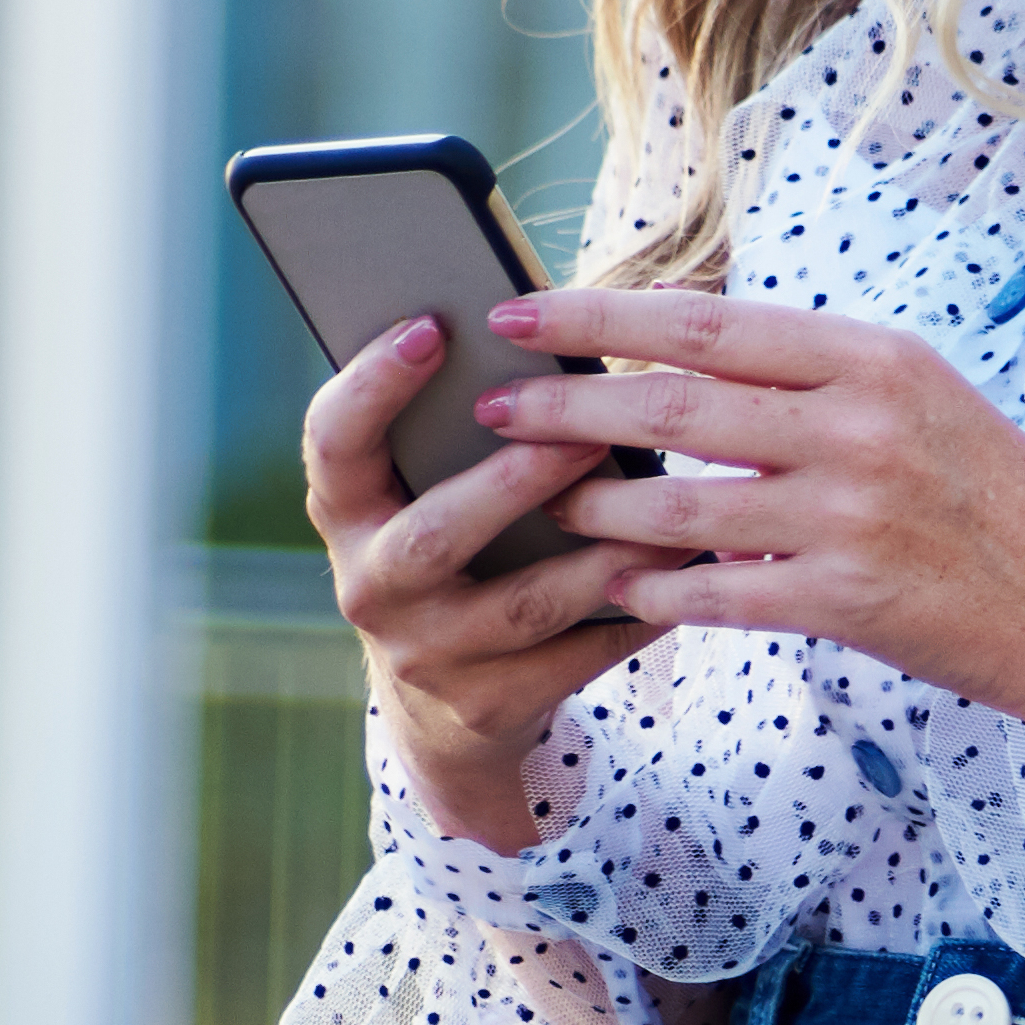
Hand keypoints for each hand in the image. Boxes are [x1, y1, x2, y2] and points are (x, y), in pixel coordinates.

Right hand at [309, 314, 692, 849]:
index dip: (373, 383)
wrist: (442, 710)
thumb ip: (475, 424)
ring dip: (606, 555)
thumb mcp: (431, 493)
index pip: (333, 439)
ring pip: (526, 604)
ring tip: (674, 513)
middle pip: (436, 533)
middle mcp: (371, 585)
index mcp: (348, 511)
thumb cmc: (459, 555)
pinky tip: (690, 575)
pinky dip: (639, 612)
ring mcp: (426, 653)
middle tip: (587, 433)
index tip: (433, 327)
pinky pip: (578, 656)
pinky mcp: (489, 703)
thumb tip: (566, 314)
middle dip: (516, 482)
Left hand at [478, 292, 1024, 734]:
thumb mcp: (914, 397)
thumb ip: (808, 374)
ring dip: (598, 508)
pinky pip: (718, 593)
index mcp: (872, 358)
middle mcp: (859, 427)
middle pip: (674, 405)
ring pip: (681, 504)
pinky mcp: (848, 602)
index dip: (599, 316)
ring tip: (545, 503)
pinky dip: (655, 592)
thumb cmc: (988, 494)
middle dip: (567, 407)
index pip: (706, 324)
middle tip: (492, 407)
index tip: (522, 311)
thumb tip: (682, 349)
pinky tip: (612, 589)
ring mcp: (852, 517)